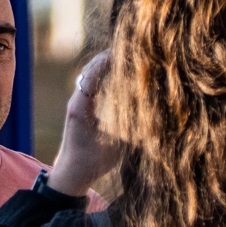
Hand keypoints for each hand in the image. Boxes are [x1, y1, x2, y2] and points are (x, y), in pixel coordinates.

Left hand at [44, 52, 122, 197]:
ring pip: (88, 76)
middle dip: (108, 59)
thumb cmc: (92, 163)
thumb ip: (132, 131)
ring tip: (124, 58)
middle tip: (129, 50)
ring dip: (104, 66)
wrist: (70, 175)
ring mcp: (76, 104)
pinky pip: (89, 86)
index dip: (109, 61)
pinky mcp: (78, 109)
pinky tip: (116, 75)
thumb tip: (155, 118)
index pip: (93, 74)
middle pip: (90, 70)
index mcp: (80, 107)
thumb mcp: (115, 147)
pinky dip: (101, 76)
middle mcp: (76, 101)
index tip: (127, 52)